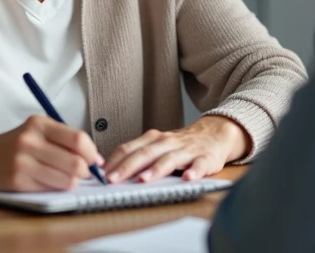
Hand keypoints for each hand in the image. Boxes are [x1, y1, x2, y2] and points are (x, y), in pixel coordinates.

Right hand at [0, 115, 103, 191]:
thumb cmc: (14, 144)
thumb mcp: (37, 130)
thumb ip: (64, 139)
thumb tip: (96, 157)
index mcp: (39, 124)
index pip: (78, 139)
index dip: (92, 153)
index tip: (95, 160)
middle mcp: (30, 141)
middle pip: (75, 162)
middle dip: (86, 171)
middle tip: (85, 172)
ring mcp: (23, 162)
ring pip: (66, 179)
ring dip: (73, 182)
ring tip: (68, 178)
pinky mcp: (17, 181)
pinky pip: (50, 188)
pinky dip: (57, 187)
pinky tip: (52, 181)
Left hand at [103, 116, 248, 184]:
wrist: (215, 133)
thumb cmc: (181, 144)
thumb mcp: (157, 145)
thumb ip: (137, 155)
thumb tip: (109, 172)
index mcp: (153, 139)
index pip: (129, 148)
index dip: (113, 161)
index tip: (99, 174)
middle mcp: (168, 142)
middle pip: (145, 153)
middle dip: (127, 167)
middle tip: (112, 180)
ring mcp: (187, 150)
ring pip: (170, 159)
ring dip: (156, 169)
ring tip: (144, 180)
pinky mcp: (206, 158)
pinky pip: (200, 165)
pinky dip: (194, 171)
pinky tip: (188, 178)